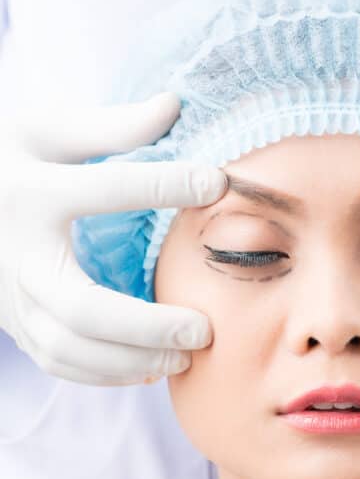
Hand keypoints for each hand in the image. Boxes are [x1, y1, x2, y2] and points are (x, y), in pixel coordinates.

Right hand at [0, 92, 227, 384]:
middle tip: (204, 328)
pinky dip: (104, 373)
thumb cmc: (6, 159)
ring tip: (186, 357)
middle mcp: (18, 253)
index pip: (105, 189)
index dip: (165, 183)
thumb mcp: (45, 130)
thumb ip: (109, 125)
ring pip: (69, 347)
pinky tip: (149, 367)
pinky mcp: (12, 322)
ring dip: (132, 360)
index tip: (220, 181)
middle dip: (147, 325)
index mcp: (29, 192)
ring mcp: (10, 296)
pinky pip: (57, 361)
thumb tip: (173, 105)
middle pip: (82, 306)